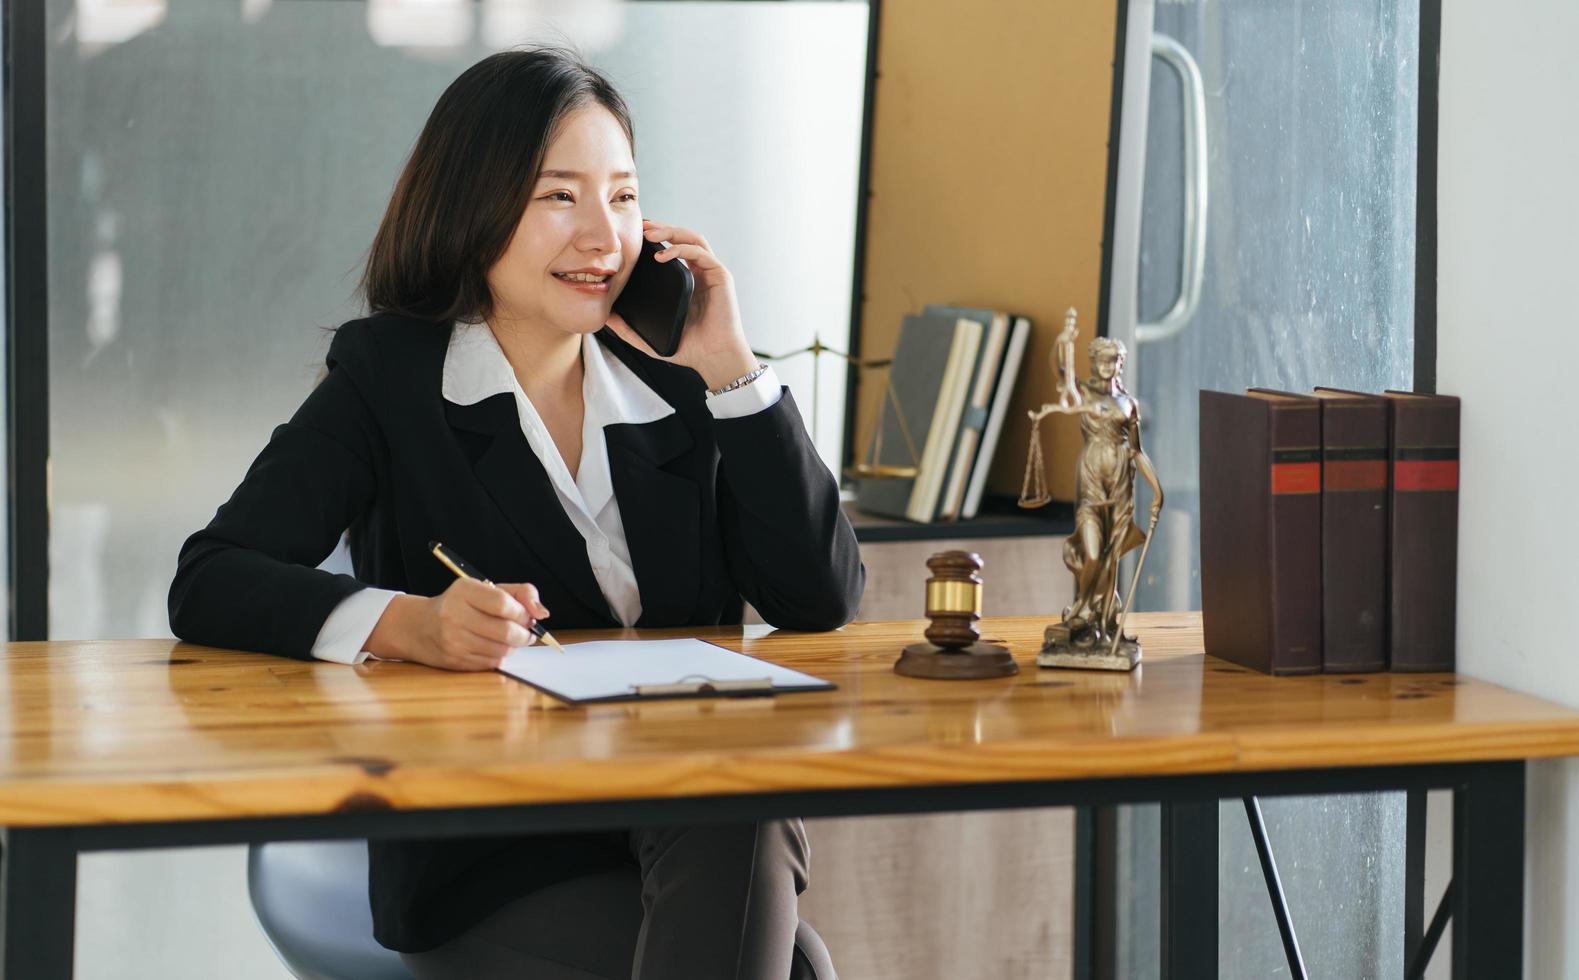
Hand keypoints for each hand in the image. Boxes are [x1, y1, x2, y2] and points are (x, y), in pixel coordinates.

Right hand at [368, 579, 549, 670]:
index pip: (504, 604)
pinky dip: (501, 656)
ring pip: (502, 650)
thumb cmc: (461, 605)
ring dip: (514, 646)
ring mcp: (453, 641)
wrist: (420, 627)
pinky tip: (494, 647)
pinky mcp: (455, 661)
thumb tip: (542, 613)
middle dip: (525, 634)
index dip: (523, 613)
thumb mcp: (487, 589)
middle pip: (506, 631)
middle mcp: (454, 615)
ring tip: (510, 639)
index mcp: (464, 591)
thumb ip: (521, 593)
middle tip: (526, 632)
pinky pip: (492, 662)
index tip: (527, 616)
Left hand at [604, 218, 758, 389]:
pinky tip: (662, 255)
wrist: (713, 358)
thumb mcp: (651, 338)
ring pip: (693, 239)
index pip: (673, 250)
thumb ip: (629, 329)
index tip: (636, 237)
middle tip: (641, 228)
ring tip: (650, 234)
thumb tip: (606, 319)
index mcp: (688, 282)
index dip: (657, 239)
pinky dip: (680, 249)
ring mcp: (712, 273)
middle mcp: (701, 273)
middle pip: (683, 238)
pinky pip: (699, 253)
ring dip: (671, 232)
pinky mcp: (720, 276)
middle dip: (662, 229)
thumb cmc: (689, 348)